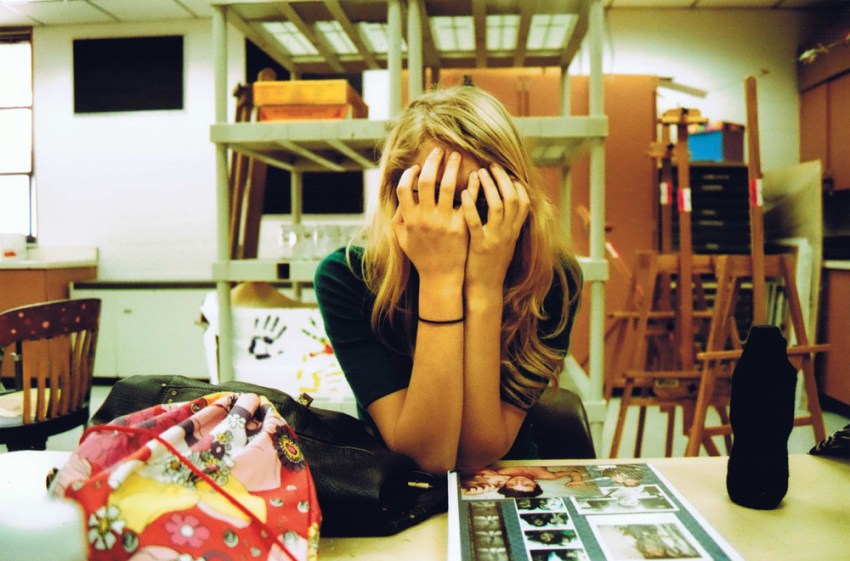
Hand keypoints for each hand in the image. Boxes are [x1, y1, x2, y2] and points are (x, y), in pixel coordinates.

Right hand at [393, 147, 467, 282]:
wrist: (441, 277)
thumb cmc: (421, 258)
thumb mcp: (403, 240)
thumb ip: (398, 219)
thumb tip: (400, 199)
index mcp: (409, 219)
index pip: (404, 188)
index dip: (410, 174)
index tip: (418, 168)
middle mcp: (425, 218)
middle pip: (427, 181)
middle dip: (433, 162)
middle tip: (440, 151)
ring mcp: (443, 221)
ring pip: (447, 186)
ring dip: (451, 167)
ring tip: (456, 157)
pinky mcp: (460, 226)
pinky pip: (466, 200)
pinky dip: (471, 186)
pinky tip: (475, 176)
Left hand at [460, 164, 529, 289]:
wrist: (485, 289)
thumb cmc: (490, 264)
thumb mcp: (504, 242)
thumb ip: (505, 223)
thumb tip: (502, 202)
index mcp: (514, 231)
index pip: (523, 202)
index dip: (516, 184)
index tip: (506, 171)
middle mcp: (508, 233)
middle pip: (512, 198)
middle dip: (503, 179)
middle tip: (491, 166)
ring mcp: (495, 239)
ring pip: (498, 206)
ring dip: (489, 187)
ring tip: (479, 173)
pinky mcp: (480, 246)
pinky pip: (476, 222)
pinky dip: (471, 206)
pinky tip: (464, 194)